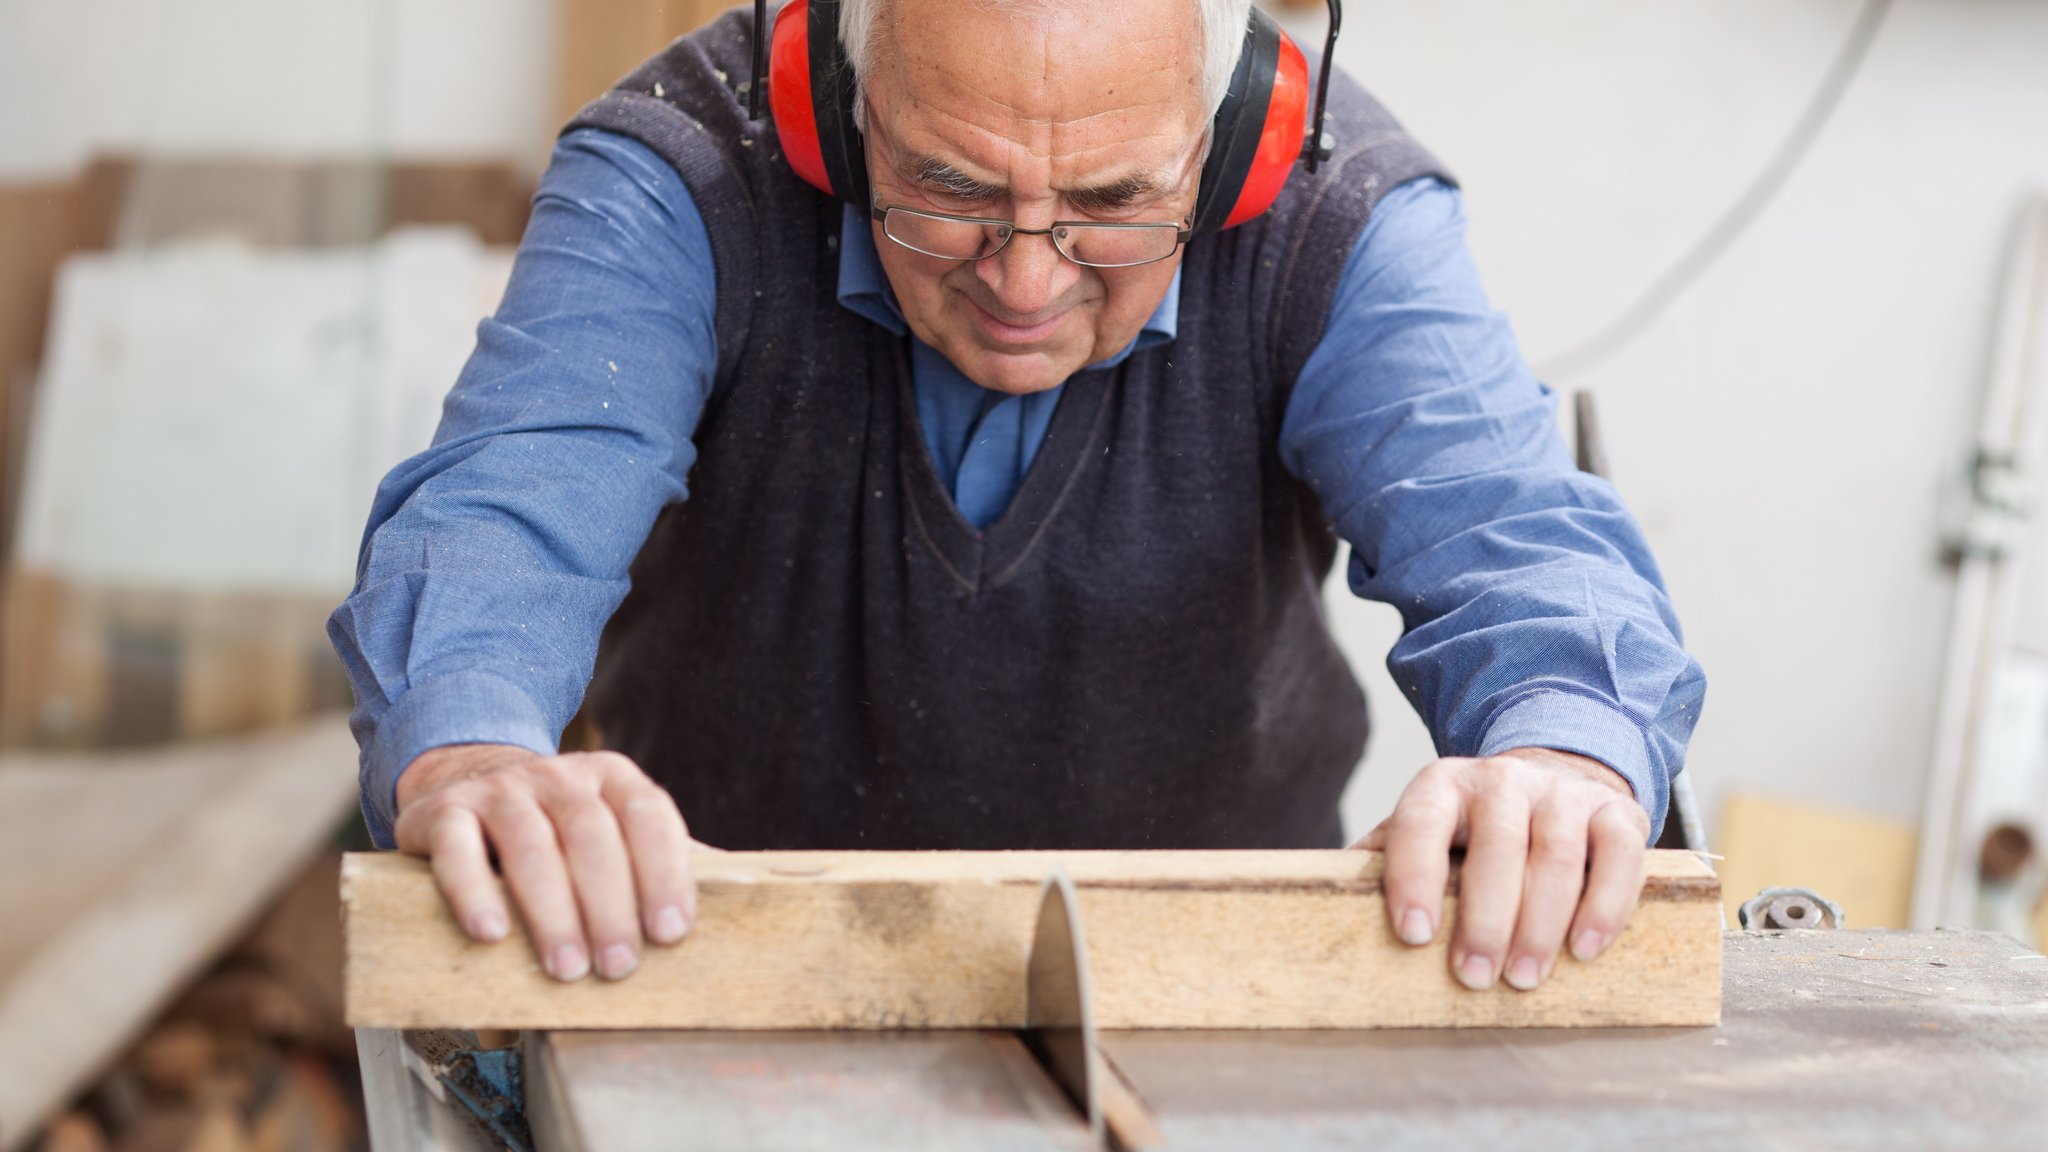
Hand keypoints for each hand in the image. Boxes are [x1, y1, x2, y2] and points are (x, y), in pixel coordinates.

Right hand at [393, 744, 700, 981]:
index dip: (665, 873)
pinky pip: (456, 848)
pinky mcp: (443, 813)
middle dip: (610, 905)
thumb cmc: (558, 828)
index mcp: (613, 778)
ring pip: (529, 844)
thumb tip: (740, 898)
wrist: (464, 781)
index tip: (671, 933)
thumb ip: (661, 857)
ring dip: (552, 910)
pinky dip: (473, 891)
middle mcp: (560, 777)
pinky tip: (491, 934)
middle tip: (618, 967)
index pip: (649, 816)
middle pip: (592, 835)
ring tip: (566, 968)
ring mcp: (500, 791)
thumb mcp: (614, 829)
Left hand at [1355, 748, 1649, 991]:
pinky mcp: (1616, 812)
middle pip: (1499, 844)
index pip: (1421, 823)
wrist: (1555, 777)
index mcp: (1443, 785)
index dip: (1414, 876)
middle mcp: (1503, 780)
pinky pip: (1619, 857)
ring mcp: (1564, 793)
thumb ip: (1384, 859)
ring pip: (1558, 854)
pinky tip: (1583, 949)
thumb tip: (1326, 897)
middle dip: (1486, 917)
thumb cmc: (1473, 828)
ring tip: (1524, 978)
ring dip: (1542, 923)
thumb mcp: (1425, 830)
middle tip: (1475, 977)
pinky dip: (1604, 906)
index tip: (1412, 935)